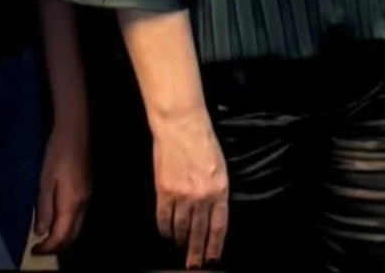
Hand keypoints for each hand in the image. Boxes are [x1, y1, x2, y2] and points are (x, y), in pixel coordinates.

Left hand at [31, 118, 90, 254]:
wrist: (74, 131)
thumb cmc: (56, 154)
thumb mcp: (44, 181)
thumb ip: (43, 208)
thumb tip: (41, 232)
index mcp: (72, 203)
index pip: (61, 235)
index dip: (48, 247)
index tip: (33, 251)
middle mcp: (83, 203)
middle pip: (73, 234)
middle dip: (57, 245)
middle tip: (39, 248)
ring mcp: (87, 195)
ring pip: (77, 225)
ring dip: (63, 235)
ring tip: (45, 237)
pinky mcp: (87, 188)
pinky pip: (78, 214)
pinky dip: (67, 223)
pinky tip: (56, 219)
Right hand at [151, 110, 229, 268]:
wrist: (181, 126)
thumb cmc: (203, 143)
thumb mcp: (220, 168)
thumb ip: (217, 192)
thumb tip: (212, 215)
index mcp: (220, 189)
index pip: (219, 225)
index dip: (215, 245)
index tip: (212, 258)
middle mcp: (202, 195)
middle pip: (199, 232)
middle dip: (196, 251)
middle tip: (194, 265)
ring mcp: (182, 195)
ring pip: (181, 228)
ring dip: (181, 240)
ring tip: (180, 248)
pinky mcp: (164, 191)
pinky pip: (164, 218)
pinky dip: (165, 229)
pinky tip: (166, 233)